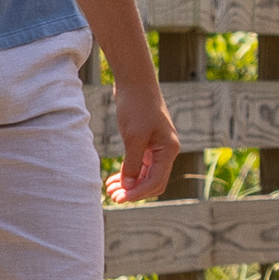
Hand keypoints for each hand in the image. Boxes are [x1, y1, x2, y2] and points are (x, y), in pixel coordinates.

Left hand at [108, 82, 186, 205]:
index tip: (119, 199)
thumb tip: (129, 187)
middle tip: (112, 196)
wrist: (134, 81)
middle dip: (134, 191)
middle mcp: (166, 150)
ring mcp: (157, 147)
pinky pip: (140, 165)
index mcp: (169, 150)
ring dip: (129, 184)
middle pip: (152, 182)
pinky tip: (114, 179)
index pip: (156, 181)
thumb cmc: (136, 106)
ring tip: (110, 190)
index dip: (138, 193)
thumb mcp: (133, 137)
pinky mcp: (146, 142)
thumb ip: (133, 164)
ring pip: (145, 175)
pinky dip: (128, 173)